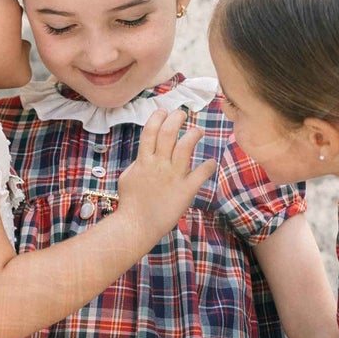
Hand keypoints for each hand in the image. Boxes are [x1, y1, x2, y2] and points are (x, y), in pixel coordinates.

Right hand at [116, 108, 211, 239]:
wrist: (136, 226)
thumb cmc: (130, 204)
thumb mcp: (128, 177)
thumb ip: (138, 164)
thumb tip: (144, 156)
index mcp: (143, 160)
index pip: (151, 130)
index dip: (158, 117)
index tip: (164, 111)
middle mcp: (159, 164)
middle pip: (169, 132)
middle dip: (176, 118)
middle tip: (182, 114)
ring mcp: (173, 176)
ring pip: (185, 146)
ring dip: (194, 134)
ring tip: (198, 131)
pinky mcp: (185, 190)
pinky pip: (201, 173)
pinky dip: (208, 166)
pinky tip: (211, 162)